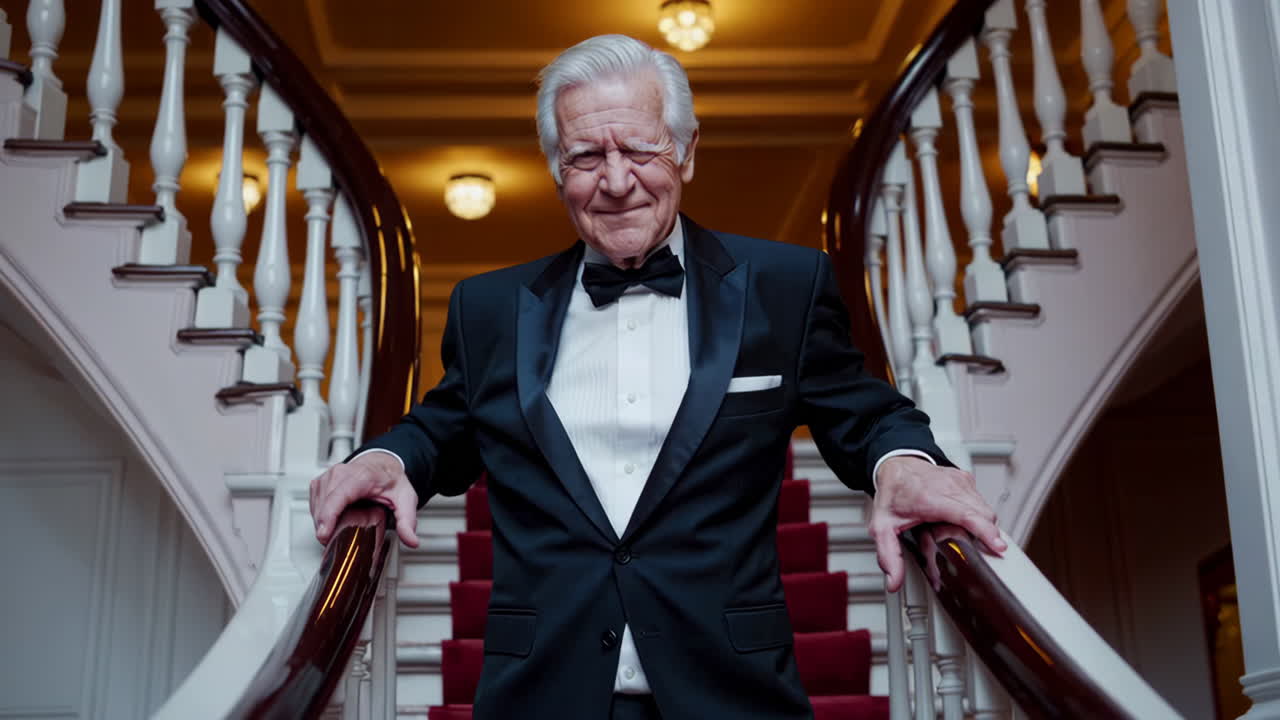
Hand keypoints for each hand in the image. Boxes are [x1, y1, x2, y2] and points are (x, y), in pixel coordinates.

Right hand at [310, 452, 419, 547]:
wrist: (382, 465)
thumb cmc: (390, 480)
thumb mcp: (405, 499)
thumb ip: (408, 521)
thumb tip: (411, 540)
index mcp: (360, 476)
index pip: (338, 496)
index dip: (328, 516)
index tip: (324, 534)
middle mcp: (340, 473)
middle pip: (324, 505)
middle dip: (326, 527)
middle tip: (338, 542)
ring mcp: (327, 477)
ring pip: (316, 506)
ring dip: (323, 523)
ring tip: (339, 530)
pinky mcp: (320, 483)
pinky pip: (313, 504)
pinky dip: (320, 516)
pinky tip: (332, 521)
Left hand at [869, 457, 1004, 591]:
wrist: (896, 466)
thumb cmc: (893, 493)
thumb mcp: (882, 527)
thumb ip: (888, 555)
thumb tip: (894, 581)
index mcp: (931, 498)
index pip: (967, 515)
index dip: (986, 532)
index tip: (998, 547)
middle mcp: (950, 486)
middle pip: (983, 516)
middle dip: (984, 535)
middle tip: (968, 547)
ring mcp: (960, 481)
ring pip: (985, 509)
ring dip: (981, 525)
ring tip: (957, 531)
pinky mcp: (967, 479)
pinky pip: (982, 501)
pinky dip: (978, 514)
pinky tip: (959, 518)